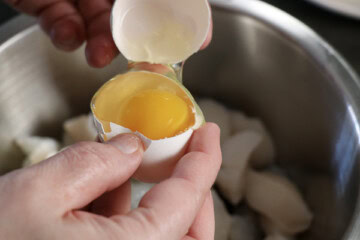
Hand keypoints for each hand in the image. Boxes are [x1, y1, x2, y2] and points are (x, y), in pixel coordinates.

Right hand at [0, 123, 220, 239]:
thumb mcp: (39, 194)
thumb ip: (94, 163)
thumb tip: (133, 147)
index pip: (188, 199)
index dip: (204, 159)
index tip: (209, 131)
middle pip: (189, 231)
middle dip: (193, 190)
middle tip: (188, 154)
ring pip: (161, 234)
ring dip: (156, 200)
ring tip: (138, 166)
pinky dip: (127, 214)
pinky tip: (107, 193)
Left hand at [4, 0, 212, 67]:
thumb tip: (190, 2)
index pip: (163, 1)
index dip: (181, 18)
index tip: (196, 41)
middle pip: (133, 17)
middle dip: (138, 42)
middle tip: (146, 65)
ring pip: (97, 26)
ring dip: (101, 44)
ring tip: (100, 56)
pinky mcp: (46, 3)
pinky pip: (60, 25)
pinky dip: (64, 35)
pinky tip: (69, 35)